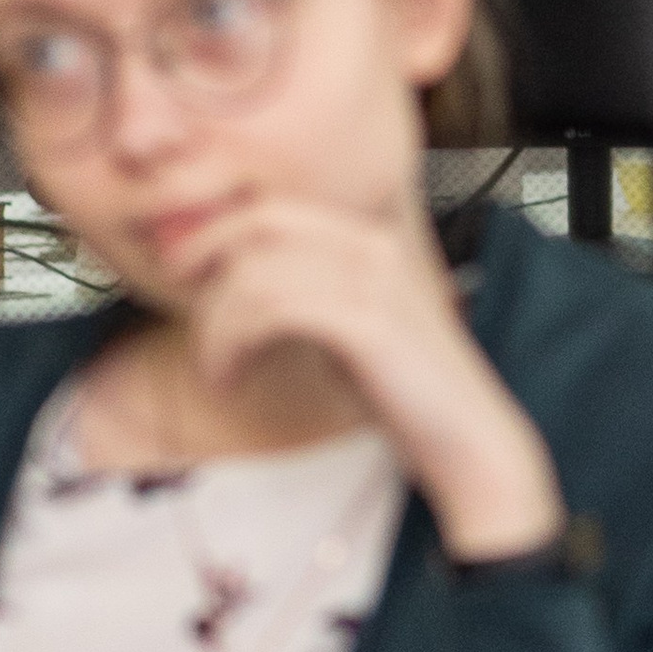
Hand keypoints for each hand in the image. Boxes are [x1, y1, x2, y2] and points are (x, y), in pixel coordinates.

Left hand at [164, 197, 564, 561]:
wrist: (469, 444)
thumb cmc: (406, 395)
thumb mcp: (346, 328)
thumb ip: (302, 294)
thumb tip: (230, 282)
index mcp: (370, 241)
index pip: (271, 208)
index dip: (214, 233)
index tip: (184, 276)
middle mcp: (373, 248)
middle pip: (257, 224)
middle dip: (203, 261)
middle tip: (183, 309)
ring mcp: (372, 282)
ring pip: (254, 273)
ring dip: (215, 325)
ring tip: (217, 370)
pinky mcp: (366, 323)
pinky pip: (270, 310)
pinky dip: (233, 346)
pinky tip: (232, 380)